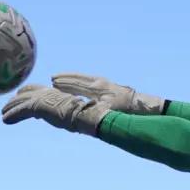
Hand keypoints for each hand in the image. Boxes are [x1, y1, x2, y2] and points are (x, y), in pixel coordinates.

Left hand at [1, 85, 110, 134]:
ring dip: (10, 107)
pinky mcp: (37, 106)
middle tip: (7, 105)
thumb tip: (65, 118)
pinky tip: (5, 120)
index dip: (28, 92)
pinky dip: (12, 115)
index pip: (37, 89)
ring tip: (2, 113)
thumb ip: (64, 112)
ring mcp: (41, 99)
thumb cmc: (85, 114)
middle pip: (26, 93)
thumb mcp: (72, 112)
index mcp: (54, 93)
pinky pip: (20, 111)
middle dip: (16, 99)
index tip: (21, 96)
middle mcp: (46, 93)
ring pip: (21, 102)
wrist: (84, 114)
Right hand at [50, 73, 164, 114]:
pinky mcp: (105, 84)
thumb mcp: (107, 111)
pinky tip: (76, 81)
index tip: (54, 83)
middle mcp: (98, 83)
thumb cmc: (123, 110)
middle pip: (78, 79)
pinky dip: (79, 79)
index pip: (77, 85)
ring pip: (83, 78)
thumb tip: (81, 110)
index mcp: (96, 89)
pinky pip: (88, 79)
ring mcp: (102, 82)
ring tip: (59, 77)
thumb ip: (93, 110)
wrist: (138, 103)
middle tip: (52, 78)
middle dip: (65, 79)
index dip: (65, 84)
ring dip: (71, 77)